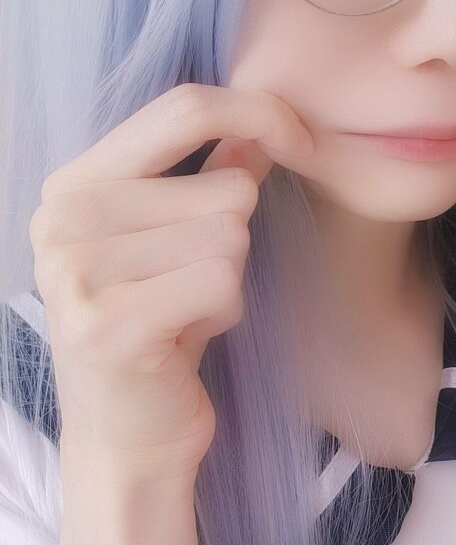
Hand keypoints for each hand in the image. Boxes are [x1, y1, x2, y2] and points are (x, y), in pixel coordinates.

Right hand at [29, 84, 313, 478]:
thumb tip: (260, 128)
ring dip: (228, 281)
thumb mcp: (179, 243)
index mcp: (74, 184)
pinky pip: (222, 282)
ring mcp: (77, 273)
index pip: (183, 108)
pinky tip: (186, 338)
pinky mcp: (109, 326)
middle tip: (188, 288)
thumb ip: (211, 178)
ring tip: (184, 313)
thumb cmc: (159, 332)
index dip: (259, 114)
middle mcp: (62, 219)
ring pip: (229, 236)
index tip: (303, 141)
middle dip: (234, 240)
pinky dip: (225, 312)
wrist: (127, 436)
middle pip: (225, 187)